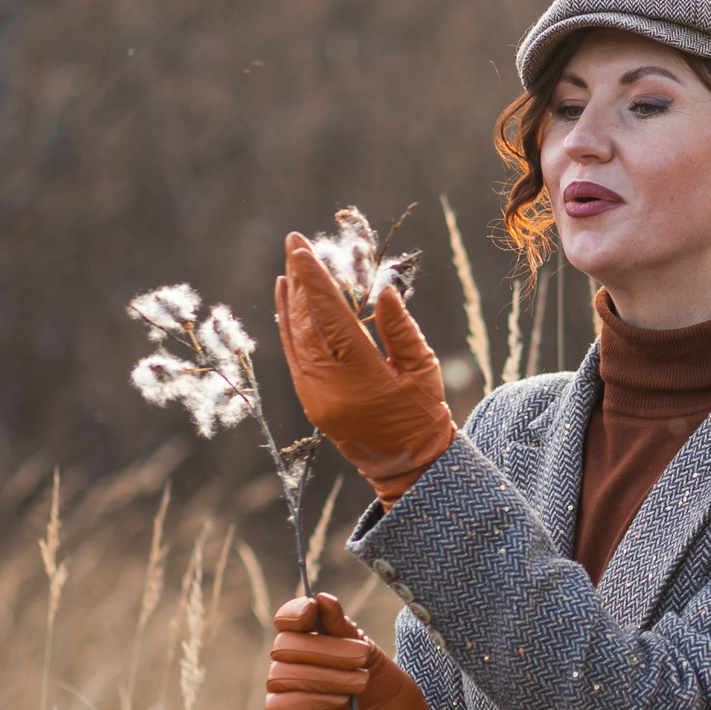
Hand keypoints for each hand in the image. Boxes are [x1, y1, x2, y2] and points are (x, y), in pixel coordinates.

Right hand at [265, 592, 455, 709]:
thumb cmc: (384, 686)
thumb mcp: (366, 651)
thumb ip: (341, 628)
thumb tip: (320, 597)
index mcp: (310, 641)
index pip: (286, 620)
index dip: (293, 612)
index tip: (311, 610)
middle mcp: (291, 664)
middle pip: (284, 646)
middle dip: (327, 651)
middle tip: (362, 660)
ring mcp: (286, 693)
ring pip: (283, 674)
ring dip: (328, 677)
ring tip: (360, 683)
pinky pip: (280, 704)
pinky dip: (313, 699)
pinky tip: (340, 702)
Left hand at [276, 233, 457, 502]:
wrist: (408, 465)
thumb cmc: (423, 413)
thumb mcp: (422, 368)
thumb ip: (399, 328)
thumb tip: (381, 289)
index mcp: (361, 378)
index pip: (331, 318)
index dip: (315, 281)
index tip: (302, 249)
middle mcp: (329, 387)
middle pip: (307, 323)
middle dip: (300, 281)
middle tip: (294, 244)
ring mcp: (314, 396)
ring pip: (295, 338)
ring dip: (292, 301)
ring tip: (291, 268)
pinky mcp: (310, 400)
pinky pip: (294, 355)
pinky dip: (288, 326)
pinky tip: (287, 302)